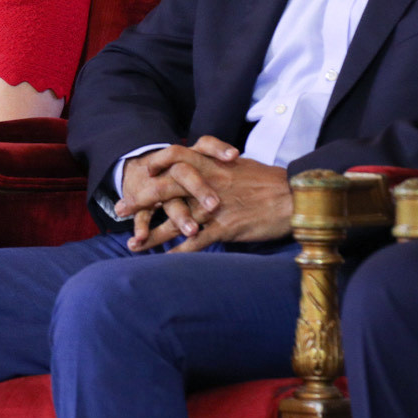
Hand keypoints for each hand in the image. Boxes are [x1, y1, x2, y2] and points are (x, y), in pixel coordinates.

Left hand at [120, 139, 290, 252]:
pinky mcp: (227, 228)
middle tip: (119, 210)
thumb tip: (204, 169)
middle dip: (141, 200)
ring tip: (133, 245)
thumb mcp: (242, 167)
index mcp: (213, 165)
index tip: (143, 172)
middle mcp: (210, 184)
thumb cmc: (271, 182)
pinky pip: (197, 242)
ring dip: (153, 235)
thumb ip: (218, 167)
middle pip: (167, 189)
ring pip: (177, 221)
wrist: (298, 197)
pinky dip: (180, 252)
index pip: (177, 156)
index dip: (157, 163)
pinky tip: (165, 261)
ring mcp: (216, 207)